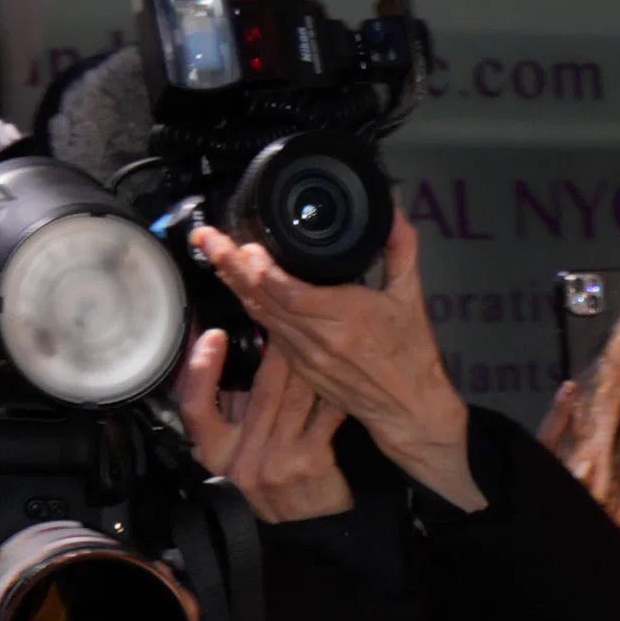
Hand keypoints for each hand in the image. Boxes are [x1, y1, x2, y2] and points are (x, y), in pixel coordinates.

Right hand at [176, 320, 350, 523]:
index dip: (201, 368)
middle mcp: (241, 460)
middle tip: (289, 320)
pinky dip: (335, 391)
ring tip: (318, 337)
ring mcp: (277, 463)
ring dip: (309, 363)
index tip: (215, 335)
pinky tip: (343, 374)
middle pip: (258, 390)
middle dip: (276, 349)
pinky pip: (325, 413)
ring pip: (295, 394)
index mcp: (215, 452)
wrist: (305, 528)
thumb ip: (228, 404)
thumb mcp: (237, 447)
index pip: (195, 406)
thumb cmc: (269, 476)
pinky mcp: (310, 463)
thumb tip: (220, 343)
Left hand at [197, 217, 478, 509]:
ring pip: (261, 315)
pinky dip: (253, 306)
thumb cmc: (412, 356)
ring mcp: (306, 356)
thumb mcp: (411, 297)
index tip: (245, 246)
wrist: (409, 409)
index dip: (262, 270)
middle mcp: (320, 339)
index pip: (290, 293)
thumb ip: (401, 248)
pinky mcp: (302, 368)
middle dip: (231, 265)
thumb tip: (392, 211)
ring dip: (234, 284)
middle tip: (207, 237)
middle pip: (264, 299)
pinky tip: (238, 286)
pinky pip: (270, 332)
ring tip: (212, 254)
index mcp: (346, 317)